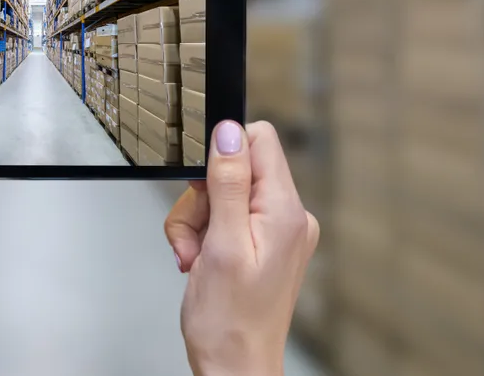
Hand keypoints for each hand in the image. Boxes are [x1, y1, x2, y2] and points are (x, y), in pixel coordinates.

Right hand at [165, 121, 319, 375]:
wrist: (234, 367)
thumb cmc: (229, 321)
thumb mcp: (221, 245)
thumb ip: (228, 183)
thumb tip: (229, 131)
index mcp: (285, 211)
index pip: (258, 140)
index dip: (222, 155)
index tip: (204, 189)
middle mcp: (289, 217)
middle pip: (234, 169)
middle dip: (201, 199)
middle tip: (195, 238)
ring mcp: (278, 232)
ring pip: (223, 194)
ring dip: (197, 222)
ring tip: (196, 257)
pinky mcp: (264, 244)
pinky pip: (227, 218)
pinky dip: (206, 235)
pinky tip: (201, 261)